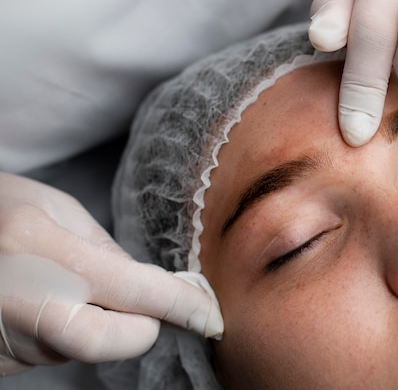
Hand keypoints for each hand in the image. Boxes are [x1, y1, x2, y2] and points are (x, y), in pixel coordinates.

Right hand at [0, 172, 221, 375]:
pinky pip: (54, 355)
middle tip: (144, 303)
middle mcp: (19, 297)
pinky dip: (67, 334)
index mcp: (38, 245)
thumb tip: (149, 288)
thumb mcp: (56, 209)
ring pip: (85, 349)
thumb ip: (105, 251)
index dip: (181, 304)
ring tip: (71, 286)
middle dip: (143, 327)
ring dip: (100, 325)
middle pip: (113, 341)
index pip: (133, 289)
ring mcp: (3, 337)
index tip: (210, 314)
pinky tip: (44, 302)